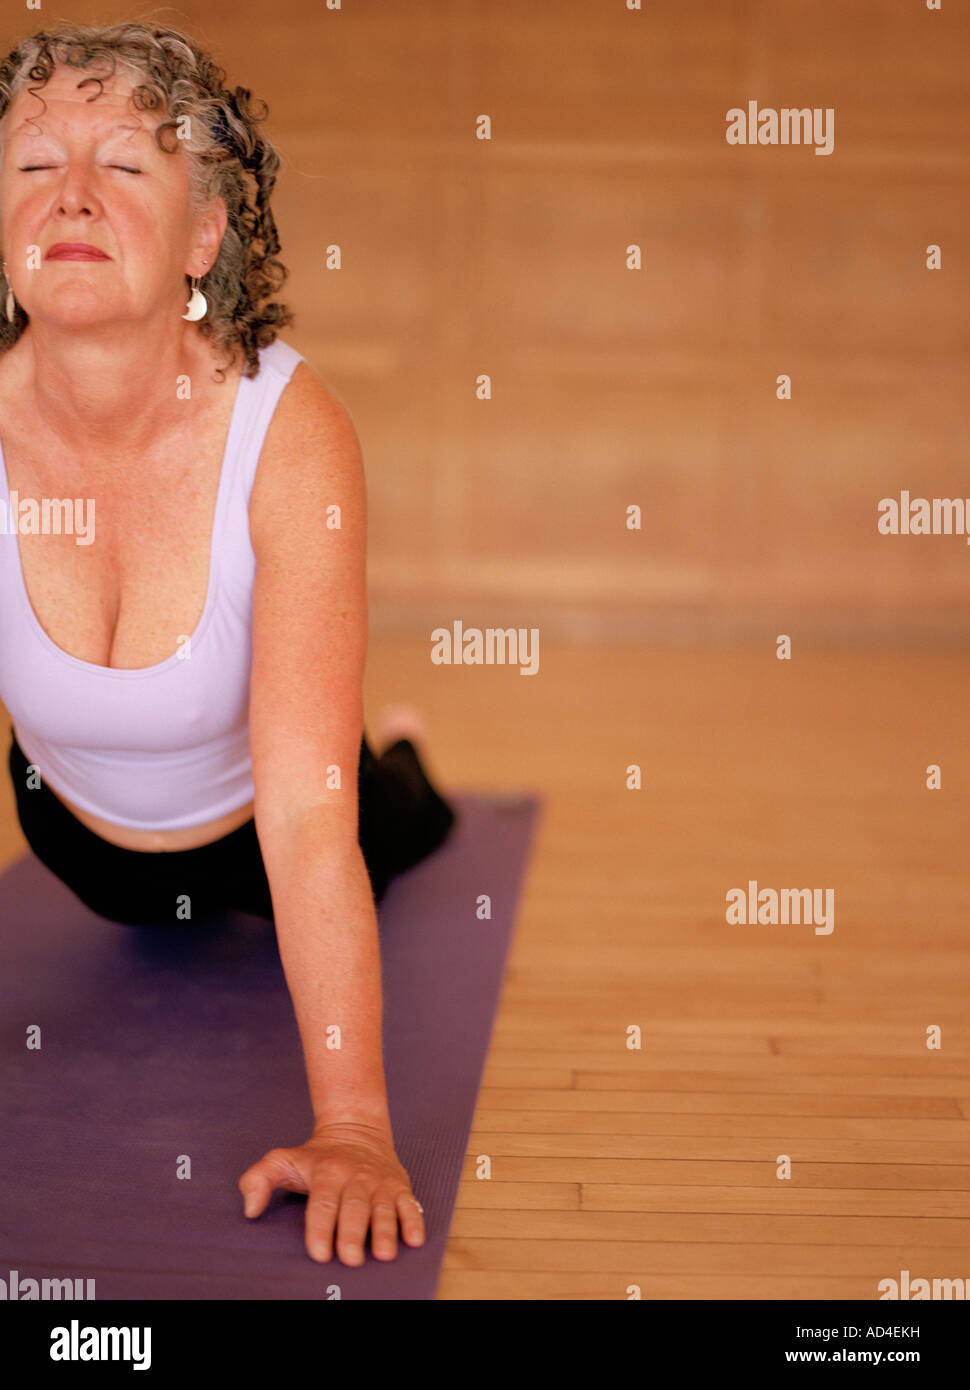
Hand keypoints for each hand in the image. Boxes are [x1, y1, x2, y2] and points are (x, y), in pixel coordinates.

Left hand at [237, 1121, 425, 1264]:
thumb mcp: (283, 1159)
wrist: (357, 1129)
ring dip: (385, 1230)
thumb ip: (258, 1179)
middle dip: (352, 1234)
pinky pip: (409, 1204)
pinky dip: (413, 1221)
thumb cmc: (316, 1156)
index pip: (323, 1202)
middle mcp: (355, 1177)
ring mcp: (379, 1183)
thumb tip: (249, 1210)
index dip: (321, 1228)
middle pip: (354, 1207)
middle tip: (351, 1260)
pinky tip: (413, 1239)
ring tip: (383, 1254)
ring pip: (383, 1208)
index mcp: (327, 1172)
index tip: (320, 1253)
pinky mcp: (400, 1187)